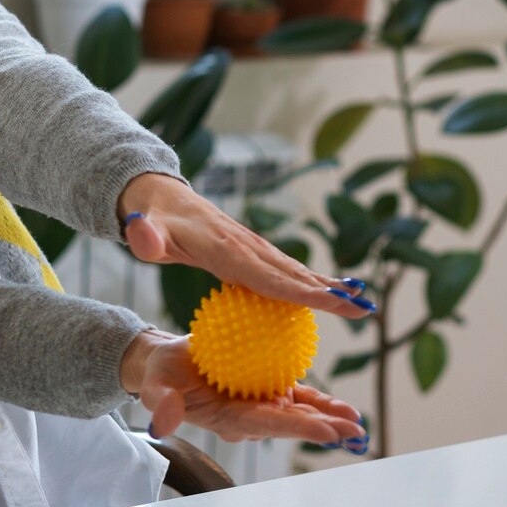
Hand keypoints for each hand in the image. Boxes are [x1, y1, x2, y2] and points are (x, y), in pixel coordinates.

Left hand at [118, 173, 376, 320]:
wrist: (159, 197)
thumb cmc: (152, 221)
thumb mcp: (144, 231)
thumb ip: (144, 237)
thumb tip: (142, 234)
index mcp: (226, 249)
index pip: (270, 276)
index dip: (302, 291)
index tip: (333, 302)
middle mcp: (247, 246)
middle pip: (294, 274)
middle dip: (330, 292)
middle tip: (364, 309)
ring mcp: (253, 246)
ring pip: (296, 271)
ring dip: (329, 286)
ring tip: (361, 303)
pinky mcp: (252, 250)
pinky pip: (285, 271)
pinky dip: (311, 282)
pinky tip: (329, 296)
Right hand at [122, 330, 366, 449]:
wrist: (171, 365)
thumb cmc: (162, 376)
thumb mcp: (156, 385)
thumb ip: (162, 401)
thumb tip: (164, 421)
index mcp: (229, 420)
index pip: (267, 425)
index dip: (297, 428)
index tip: (326, 432)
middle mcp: (251, 417)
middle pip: (292, 423)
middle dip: (324, 428)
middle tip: (354, 432)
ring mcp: (263, 405)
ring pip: (301, 413)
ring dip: (330, 418)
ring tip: (357, 423)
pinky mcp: (270, 390)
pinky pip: (300, 397)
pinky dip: (322, 402)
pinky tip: (346, 408)